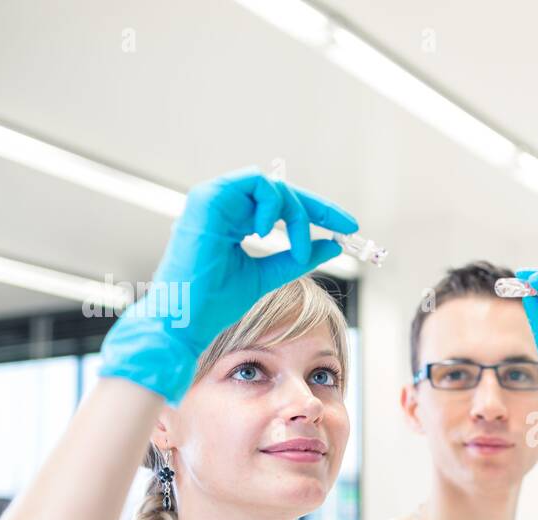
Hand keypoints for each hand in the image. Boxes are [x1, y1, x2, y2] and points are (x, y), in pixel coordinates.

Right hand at [98, 167, 357, 404]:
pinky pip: (255, 183)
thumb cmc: (216, 302)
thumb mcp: (267, 275)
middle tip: (343, 228)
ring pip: (271, 185)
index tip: (349, 227)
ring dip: (296, 213)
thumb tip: (332, 244)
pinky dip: (273, 205)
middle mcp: (224, 206)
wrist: (188, 319)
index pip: (282, 207)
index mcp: (234, 221)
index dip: (318, 212)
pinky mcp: (208, 199)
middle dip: (317, 208)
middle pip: (280, 191)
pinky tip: (272, 234)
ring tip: (298, 247)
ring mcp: (214, 200)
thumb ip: (297, 258)